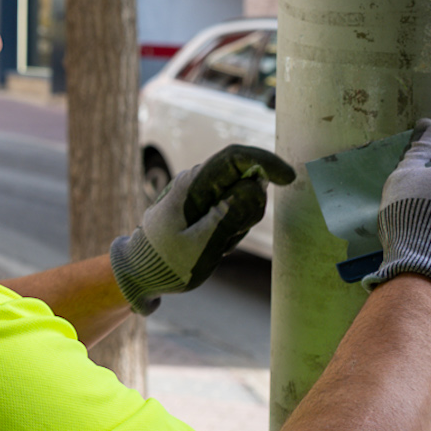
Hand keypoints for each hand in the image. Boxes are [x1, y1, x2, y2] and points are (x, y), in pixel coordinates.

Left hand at [111, 144, 296, 313]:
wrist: (141, 273)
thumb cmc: (165, 262)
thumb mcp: (198, 246)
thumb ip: (227, 216)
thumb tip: (256, 186)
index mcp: (192, 186)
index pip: (235, 157)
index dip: (265, 162)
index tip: (289, 179)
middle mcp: (198, 183)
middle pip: (246, 180)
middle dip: (250, 210)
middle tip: (226, 239)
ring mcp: (202, 195)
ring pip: (244, 199)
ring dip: (240, 224)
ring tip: (215, 246)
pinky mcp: (207, 208)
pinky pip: (235, 213)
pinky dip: (233, 230)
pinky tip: (214, 247)